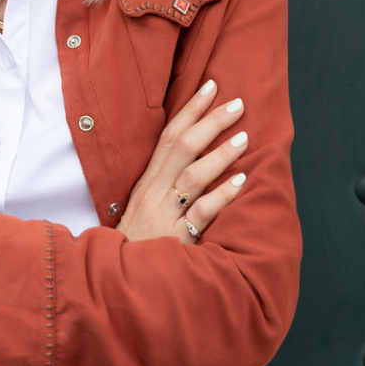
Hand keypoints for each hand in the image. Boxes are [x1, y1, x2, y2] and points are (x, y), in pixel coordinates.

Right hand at [117, 81, 247, 244]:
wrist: (120, 279)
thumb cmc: (139, 242)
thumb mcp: (145, 206)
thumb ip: (165, 182)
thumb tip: (194, 154)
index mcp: (147, 181)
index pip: (169, 136)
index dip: (190, 109)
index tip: (211, 86)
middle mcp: (154, 192)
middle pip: (182, 148)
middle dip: (210, 121)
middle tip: (237, 103)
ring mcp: (164, 214)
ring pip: (192, 176)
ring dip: (219, 154)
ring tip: (244, 137)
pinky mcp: (177, 238)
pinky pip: (201, 212)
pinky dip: (222, 195)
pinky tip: (242, 181)